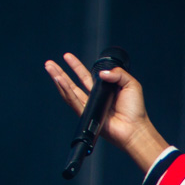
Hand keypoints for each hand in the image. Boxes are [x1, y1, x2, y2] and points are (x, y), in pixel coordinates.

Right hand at [45, 52, 169, 170]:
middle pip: (73, 83)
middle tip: (49, 63)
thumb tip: (101, 73)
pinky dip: (65, 90)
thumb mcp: (131, 84)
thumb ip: (118, 74)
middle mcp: (93, 98)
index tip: (67, 56)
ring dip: (58, 78)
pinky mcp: (86, 114)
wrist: (135, 128)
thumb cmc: (135, 110)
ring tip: (49, 67)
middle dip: (60, 72)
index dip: (76, 67)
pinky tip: (59, 80)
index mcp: (102, 91)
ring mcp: (88, 106)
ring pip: (69, 91)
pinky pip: (73, 100)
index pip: (85, 76)